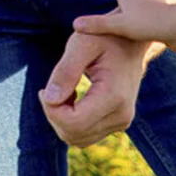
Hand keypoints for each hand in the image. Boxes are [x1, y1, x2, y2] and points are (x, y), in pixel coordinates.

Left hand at [39, 29, 149, 147]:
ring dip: (61, 119)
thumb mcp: (81, 43)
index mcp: (113, 96)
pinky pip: (86, 135)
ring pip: (78, 139)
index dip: (50, 110)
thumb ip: (65, 71)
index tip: (43, 89)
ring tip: (63, 91)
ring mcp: (122, 122)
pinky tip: (72, 98)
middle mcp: (121, 115)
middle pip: (73, 134)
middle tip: (50, 88)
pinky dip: (71, 122)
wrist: (131, 40)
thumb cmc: (104, 37)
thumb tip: (49, 99)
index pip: (73, 122)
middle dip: (53, 114)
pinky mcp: (118, 123)